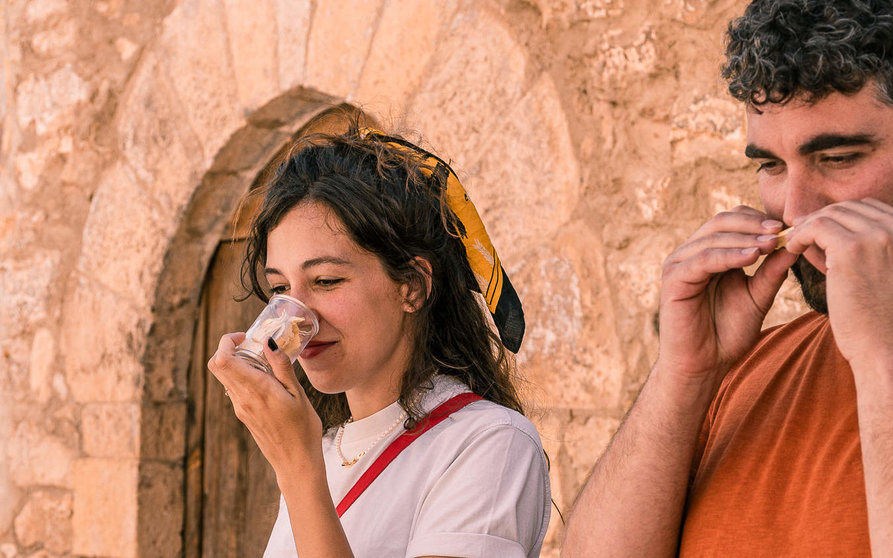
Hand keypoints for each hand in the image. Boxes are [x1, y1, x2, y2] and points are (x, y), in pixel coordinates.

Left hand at [207, 333, 323, 478]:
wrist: (296, 463)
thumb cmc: (302, 429)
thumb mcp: (298, 394)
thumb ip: (281, 367)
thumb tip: (268, 342)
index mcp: (256, 390)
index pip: (222, 360)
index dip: (226, 342)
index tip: (246, 337)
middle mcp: (242, 399)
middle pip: (216, 366)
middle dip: (228, 348)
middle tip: (252, 345)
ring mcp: (240, 408)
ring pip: (224, 377)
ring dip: (236, 363)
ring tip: (264, 362)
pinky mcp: (243, 414)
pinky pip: (234, 389)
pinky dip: (243, 376)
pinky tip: (266, 380)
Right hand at [655, 206, 797, 389]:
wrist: (703, 364)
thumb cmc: (726, 333)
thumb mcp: (757, 297)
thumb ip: (771, 271)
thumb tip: (794, 244)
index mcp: (709, 253)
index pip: (732, 220)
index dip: (758, 219)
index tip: (787, 227)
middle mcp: (691, 254)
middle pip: (721, 221)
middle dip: (753, 224)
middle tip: (780, 231)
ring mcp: (679, 264)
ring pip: (713, 237)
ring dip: (745, 238)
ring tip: (771, 244)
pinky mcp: (673, 279)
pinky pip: (703, 259)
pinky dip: (729, 256)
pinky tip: (752, 258)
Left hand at [784, 198, 892, 368]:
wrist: (886, 348)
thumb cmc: (881, 318)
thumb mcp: (880, 273)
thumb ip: (863, 250)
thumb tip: (826, 234)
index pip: (870, 207)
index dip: (840, 215)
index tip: (818, 227)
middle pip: (850, 207)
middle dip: (821, 217)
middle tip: (799, 231)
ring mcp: (877, 237)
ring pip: (831, 214)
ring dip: (807, 226)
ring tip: (793, 242)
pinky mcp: (852, 250)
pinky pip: (817, 226)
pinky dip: (800, 234)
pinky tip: (792, 248)